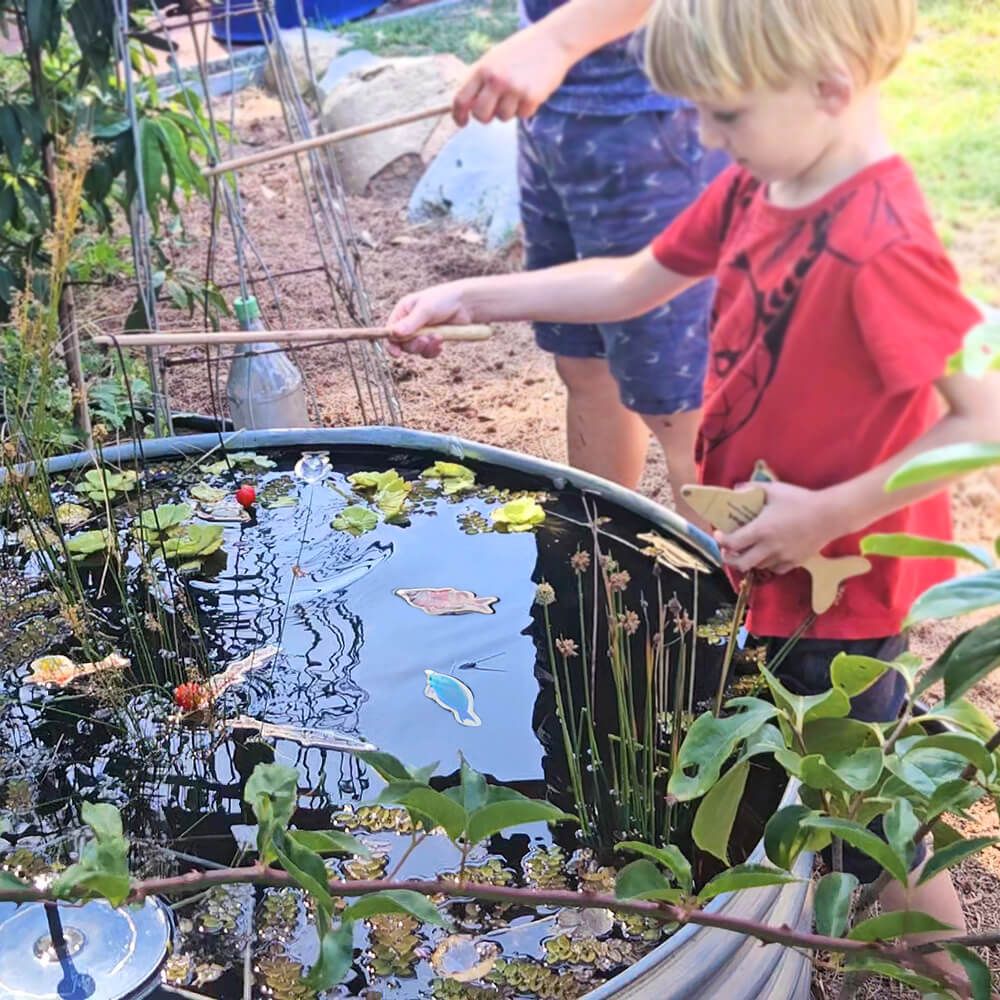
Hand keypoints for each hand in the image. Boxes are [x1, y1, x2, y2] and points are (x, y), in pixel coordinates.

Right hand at [387, 282, 471, 358]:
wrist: (467, 304)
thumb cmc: (444, 299)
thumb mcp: (426, 309)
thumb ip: (410, 322)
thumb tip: (394, 333)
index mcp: (404, 311)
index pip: (391, 331)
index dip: (392, 343)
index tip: (396, 353)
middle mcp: (410, 323)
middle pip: (403, 343)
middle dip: (414, 345)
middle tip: (425, 340)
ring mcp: (422, 332)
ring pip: (416, 350)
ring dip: (426, 348)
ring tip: (439, 338)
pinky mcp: (433, 340)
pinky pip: (428, 352)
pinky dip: (433, 350)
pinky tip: (441, 344)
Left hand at [453, 25, 573, 125]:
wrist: (553, 41)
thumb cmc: (521, 51)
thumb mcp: (494, 58)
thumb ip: (480, 79)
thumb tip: (466, 105)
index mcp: (483, 68)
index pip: (461, 99)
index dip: (458, 115)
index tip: (462, 122)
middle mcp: (496, 79)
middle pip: (481, 115)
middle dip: (486, 116)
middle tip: (494, 108)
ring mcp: (514, 89)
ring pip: (503, 117)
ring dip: (509, 110)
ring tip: (518, 90)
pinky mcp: (531, 97)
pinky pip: (522, 115)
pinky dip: (526, 108)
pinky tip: (530, 90)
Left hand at [715, 482, 845, 574]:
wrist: (830, 515)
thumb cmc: (801, 500)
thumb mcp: (774, 489)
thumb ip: (752, 488)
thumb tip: (736, 489)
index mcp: (761, 530)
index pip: (732, 543)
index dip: (721, 541)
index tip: (719, 534)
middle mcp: (769, 547)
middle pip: (740, 563)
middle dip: (729, 558)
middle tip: (728, 550)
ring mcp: (782, 557)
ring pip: (757, 567)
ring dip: (748, 560)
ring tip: (746, 550)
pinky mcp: (795, 562)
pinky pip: (775, 569)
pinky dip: (767, 564)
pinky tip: (767, 554)